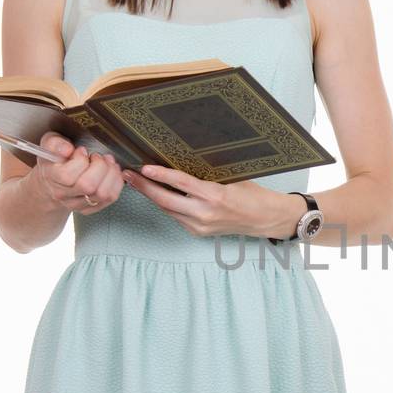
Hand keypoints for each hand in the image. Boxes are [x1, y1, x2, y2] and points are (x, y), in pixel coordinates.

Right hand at [30, 133, 123, 212]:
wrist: (52, 180)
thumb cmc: (55, 159)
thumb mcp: (49, 144)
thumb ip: (55, 143)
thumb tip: (67, 150)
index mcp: (51, 178)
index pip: (67, 176)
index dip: (80, 160)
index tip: (82, 151)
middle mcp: (63, 195)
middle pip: (88, 186)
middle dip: (99, 166)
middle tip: (97, 156)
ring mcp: (77, 204)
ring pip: (103, 194)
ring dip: (111, 174)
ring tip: (106, 162)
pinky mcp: (91, 208)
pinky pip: (111, 197)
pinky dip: (116, 181)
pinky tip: (111, 171)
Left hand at [121, 163, 293, 237]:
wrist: (264, 218)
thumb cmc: (251, 194)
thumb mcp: (231, 177)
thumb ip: (206, 173)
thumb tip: (180, 159)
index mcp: (215, 196)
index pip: (181, 183)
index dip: (161, 175)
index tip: (144, 167)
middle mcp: (205, 214)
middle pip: (165, 200)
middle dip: (144, 187)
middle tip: (128, 175)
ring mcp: (200, 226)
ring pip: (168, 209)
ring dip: (151, 196)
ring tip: (137, 182)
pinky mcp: (198, 232)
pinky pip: (176, 216)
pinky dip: (166, 205)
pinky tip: (157, 194)